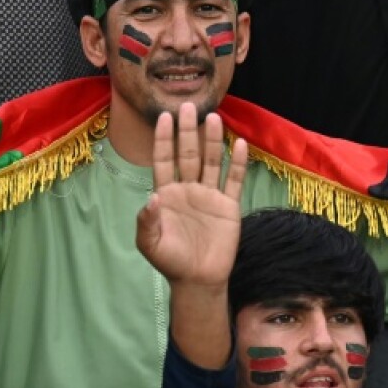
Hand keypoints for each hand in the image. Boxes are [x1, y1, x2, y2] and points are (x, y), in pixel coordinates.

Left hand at [136, 103, 248, 287]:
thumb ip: (147, 221)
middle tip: (189, 106)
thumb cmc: (171, 261)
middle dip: (187, 131)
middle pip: (188, 154)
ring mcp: (209, 195)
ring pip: (211, 162)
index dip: (163, 139)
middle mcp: (187, 188)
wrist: (198, 281)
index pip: (163, 160)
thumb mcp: (150, 244)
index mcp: (166, 194)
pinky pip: (233, 180)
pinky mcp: (228, 206)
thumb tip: (151, 198)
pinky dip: (237, 163)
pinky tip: (240, 144)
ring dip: (212, 141)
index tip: (164, 117)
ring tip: (214, 118)